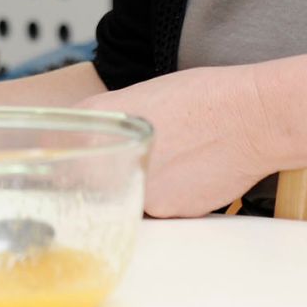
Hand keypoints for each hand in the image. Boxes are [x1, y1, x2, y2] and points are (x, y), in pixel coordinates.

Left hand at [84, 66, 269, 216]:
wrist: (250, 118)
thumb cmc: (204, 98)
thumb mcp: (142, 94)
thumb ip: (110, 121)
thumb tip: (95, 139)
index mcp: (96, 119)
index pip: (56, 149)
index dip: (68, 155)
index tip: (78, 157)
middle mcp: (108, 156)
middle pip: (90, 180)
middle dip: (107, 175)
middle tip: (142, 158)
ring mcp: (136, 188)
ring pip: (127, 197)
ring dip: (140, 187)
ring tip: (173, 162)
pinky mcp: (164, 212)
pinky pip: (157, 210)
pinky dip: (167, 198)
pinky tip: (189, 175)